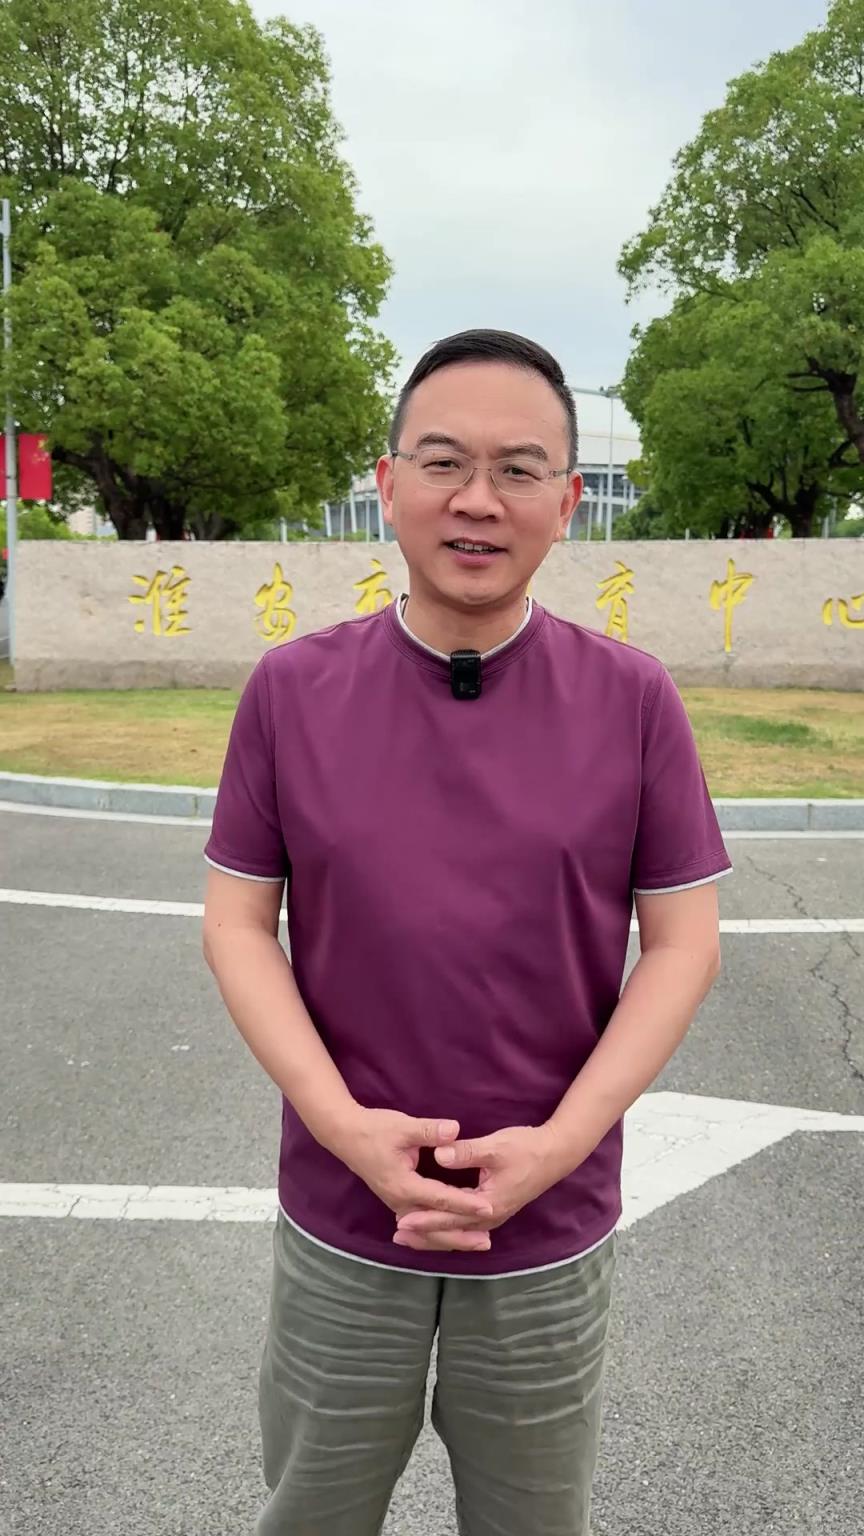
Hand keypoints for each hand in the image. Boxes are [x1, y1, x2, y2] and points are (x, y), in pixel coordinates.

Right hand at [336, 1108, 494, 1227]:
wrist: (345, 1135)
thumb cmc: (375, 1129)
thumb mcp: (403, 1126)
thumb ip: (430, 1130)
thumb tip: (455, 1130)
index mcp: (404, 1185)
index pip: (441, 1199)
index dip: (466, 1204)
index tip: (488, 1207)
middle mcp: (400, 1201)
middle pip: (434, 1227)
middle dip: (461, 1235)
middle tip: (486, 1242)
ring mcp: (397, 1204)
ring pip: (426, 1231)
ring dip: (451, 1238)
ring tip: (476, 1242)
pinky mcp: (397, 1201)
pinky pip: (420, 1225)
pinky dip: (436, 1233)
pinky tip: (451, 1235)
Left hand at [393, 1124, 562, 1252]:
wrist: (555, 1154)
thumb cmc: (526, 1148)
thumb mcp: (495, 1147)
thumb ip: (466, 1152)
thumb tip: (439, 1154)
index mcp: (489, 1204)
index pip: (451, 1216)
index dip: (426, 1218)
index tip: (403, 1220)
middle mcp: (491, 1216)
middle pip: (452, 1231)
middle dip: (425, 1234)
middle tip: (398, 1236)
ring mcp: (494, 1215)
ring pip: (458, 1232)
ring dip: (434, 1235)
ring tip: (409, 1237)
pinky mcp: (495, 1209)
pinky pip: (466, 1226)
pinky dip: (448, 1228)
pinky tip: (435, 1228)